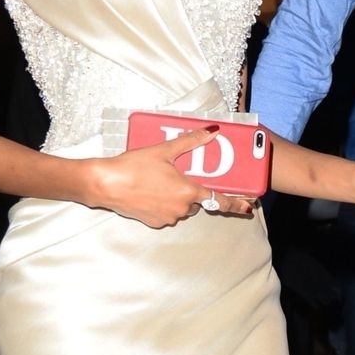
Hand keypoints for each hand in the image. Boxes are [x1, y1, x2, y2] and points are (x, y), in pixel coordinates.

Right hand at [88, 128, 254, 228]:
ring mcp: (167, 218)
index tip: (249, 207)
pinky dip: (162, 204)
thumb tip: (212, 132)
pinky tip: (149, 190)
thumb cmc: (133, 166)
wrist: (105, 184)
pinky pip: (166, 213)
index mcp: (187, 191)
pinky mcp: (154, 223)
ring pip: (181, 208)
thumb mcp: (164, 150)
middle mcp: (181, 208)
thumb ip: (191, 142)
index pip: (218, 200)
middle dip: (190, 190)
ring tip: (157, 180)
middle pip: (196, 201)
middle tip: (176, 175)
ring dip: (176, 197)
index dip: (235, 204)